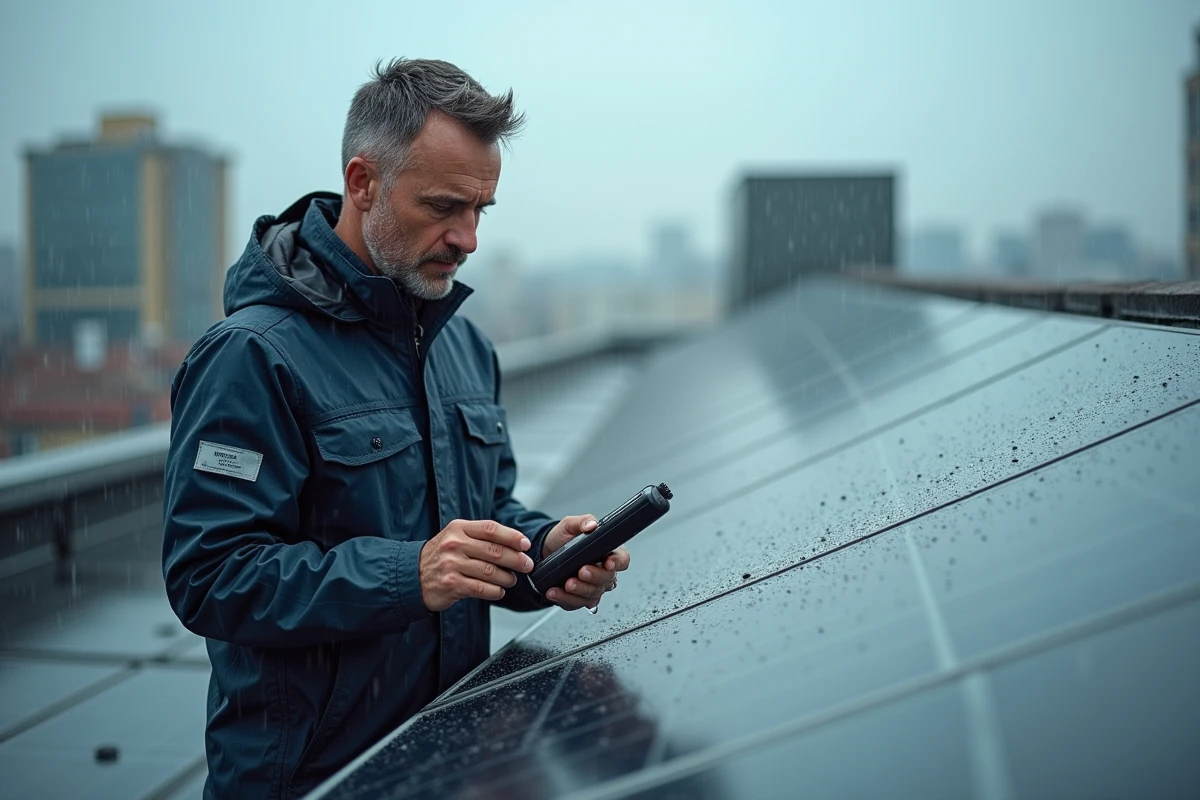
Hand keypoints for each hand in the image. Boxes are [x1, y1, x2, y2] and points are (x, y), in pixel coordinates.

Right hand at [419, 519, 533, 611]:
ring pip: (490, 571)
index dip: (512, 536)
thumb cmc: (440, 556)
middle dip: (516, 559)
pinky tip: (499, 591)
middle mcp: (455, 544)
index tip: (526, 544)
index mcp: (458, 529)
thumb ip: (479, 537)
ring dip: (507, 578)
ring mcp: (452, 564)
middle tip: (527, 565)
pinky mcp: (451, 584)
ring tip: (511, 580)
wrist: (411, 576)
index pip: (491, 529)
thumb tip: (514, 544)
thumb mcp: (455, 537)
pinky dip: (495, 591)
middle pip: (495, 551)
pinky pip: (481, 588)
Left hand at [541, 515, 631, 610]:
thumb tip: (592, 525)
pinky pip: (576, 603)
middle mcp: (603, 572)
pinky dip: (564, 598)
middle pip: (608, 579)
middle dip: (595, 577)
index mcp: (608, 552)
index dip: (618, 562)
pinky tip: (554, 591)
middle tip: (582, 571)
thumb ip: (582, 522)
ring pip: (593, 594)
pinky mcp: (579, 599)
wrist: (544, 553)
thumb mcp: (570, 525)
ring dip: (580, 590)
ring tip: (567, 583)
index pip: (622, 560)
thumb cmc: (562, 538)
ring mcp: (592, 587)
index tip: (608, 563)